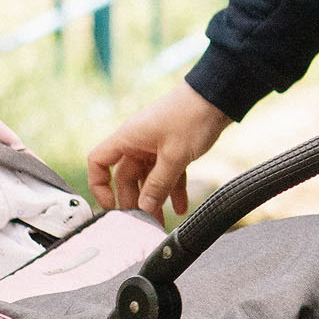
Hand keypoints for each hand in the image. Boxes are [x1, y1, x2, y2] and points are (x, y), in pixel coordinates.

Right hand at [87, 81, 229, 219]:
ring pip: (149, 178)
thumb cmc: (192, 116)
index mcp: (128, 138)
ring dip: (155, 199)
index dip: (99, 185)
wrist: (220, 96)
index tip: (111, 205)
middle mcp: (138, 142)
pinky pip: (168, 173)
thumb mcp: (174, 155)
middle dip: (134, 200)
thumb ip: (158, 184)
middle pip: (126, 177)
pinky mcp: (174, 147)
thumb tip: (144, 208)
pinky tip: (180, 207)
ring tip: (161, 223)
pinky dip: (173, 189)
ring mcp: (156, 145)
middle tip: (142, 223)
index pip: (98, 162)